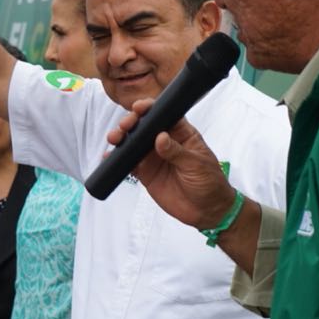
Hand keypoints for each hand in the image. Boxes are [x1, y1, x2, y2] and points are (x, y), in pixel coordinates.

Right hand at [106, 99, 238, 230]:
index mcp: (181, 134)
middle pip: (144, 126)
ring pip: (133, 142)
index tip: (139, 108)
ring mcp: (154, 157)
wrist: (206, 211)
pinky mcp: (146, 173)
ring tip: (114, 139)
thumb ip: (177, 152)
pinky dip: (117, 160)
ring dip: (122, 138)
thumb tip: (160, 137)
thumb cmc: (209, 182)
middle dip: (132, 122)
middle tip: (124, 126)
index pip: (164, 115)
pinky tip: (109, 157)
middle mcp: (165, 142)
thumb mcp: (197, 165)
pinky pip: (128, 163)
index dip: (151, 109)